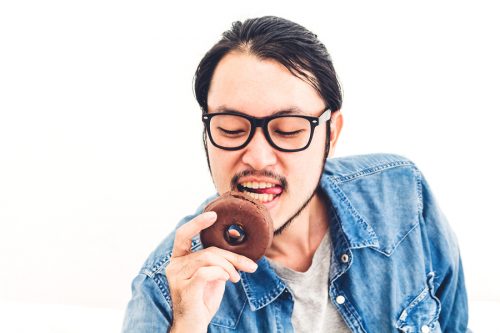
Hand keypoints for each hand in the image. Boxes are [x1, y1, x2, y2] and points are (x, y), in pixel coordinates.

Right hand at [166, 211, 257, 331]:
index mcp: (179, 260)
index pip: (183, 235)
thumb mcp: (212, 276)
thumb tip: (236, 247)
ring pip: (208, 258)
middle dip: (232, 257)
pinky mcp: (184, 289)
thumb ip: (217, 261)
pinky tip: (228, 280)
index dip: (197, 223)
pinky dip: (222, 273)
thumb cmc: (202, 300)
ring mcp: (177, 277)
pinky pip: (206, 272)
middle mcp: (174, 266)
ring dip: (229, 267)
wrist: (194, 325)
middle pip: (207, 251)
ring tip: (236, 278)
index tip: (213, 215)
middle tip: (249, 266)